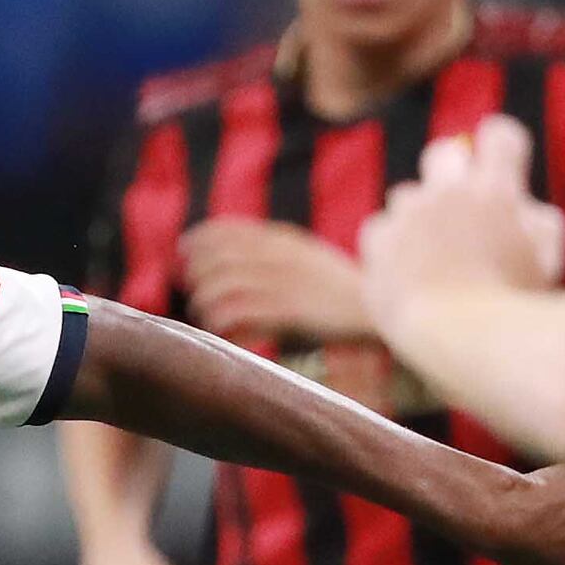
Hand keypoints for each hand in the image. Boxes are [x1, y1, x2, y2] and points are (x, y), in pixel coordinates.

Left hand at [178, 219, 371, 343]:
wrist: (380, 310)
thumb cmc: (346, 290)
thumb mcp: (313, 260)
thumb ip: (279, 255)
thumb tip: (236, 263)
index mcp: (287, 240)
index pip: (230, 230)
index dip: (201, 237)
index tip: (184, 247)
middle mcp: (280, 257)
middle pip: (218, 257)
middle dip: (197, 272)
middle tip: (193, 288)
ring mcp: (282, 283)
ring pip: (221, 286)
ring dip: (205, 303)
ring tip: (207, 317)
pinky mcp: (287, 311)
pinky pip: (237, 313)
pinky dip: (223, 324)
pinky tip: (225, 334)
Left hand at [359, 117, 564, 326]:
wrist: (467, 344)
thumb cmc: (516, 306)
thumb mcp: (547, 257)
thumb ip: (536, 219)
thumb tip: (518, 200)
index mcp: (497, 188)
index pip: (499, 135)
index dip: (501, 147)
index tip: (500, 163)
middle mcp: (449, 191)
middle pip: (444, 152)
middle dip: (452, 172)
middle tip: (461, 209)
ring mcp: (409, 215)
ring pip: (407, 196)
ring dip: (419, 219)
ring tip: (435, 261)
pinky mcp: (377, 242)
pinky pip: (380, 228)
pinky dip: (390, 248)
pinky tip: (406, 275)